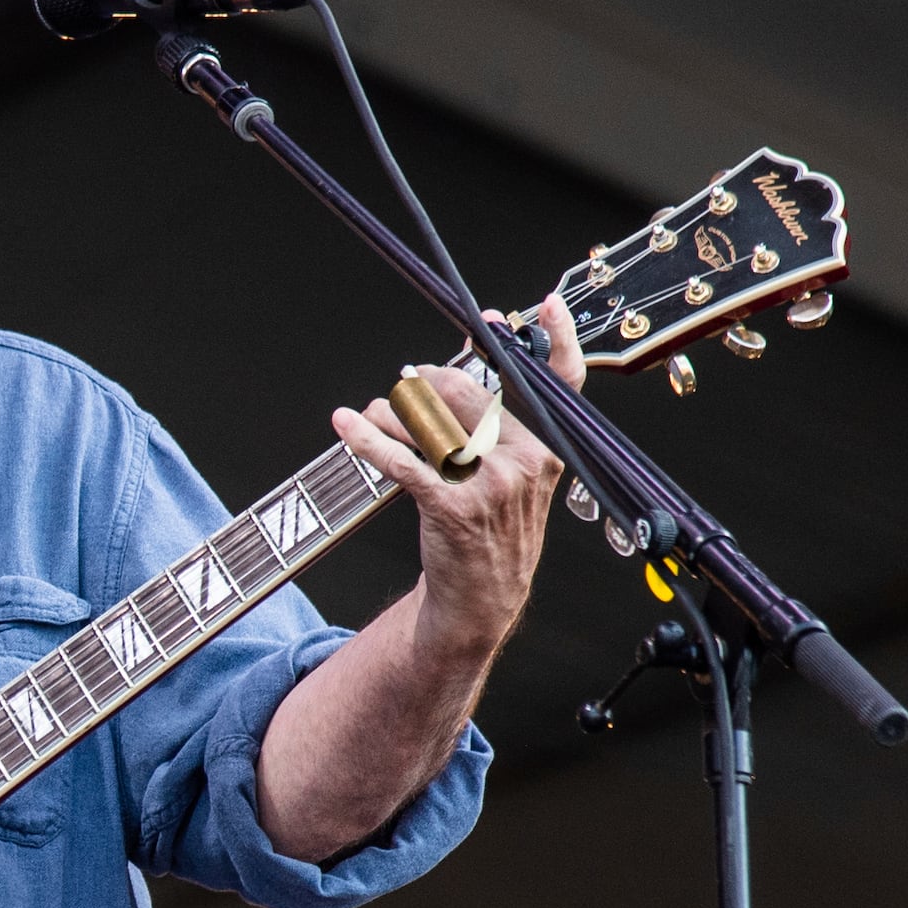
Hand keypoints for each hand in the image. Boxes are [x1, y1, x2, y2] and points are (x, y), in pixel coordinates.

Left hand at [330, 297, 581, 675]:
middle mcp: (524, 461)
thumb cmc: (493, 527)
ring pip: (426, 422)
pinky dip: (368, 439)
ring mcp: (490, 486)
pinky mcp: (452, 507)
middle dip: (420, 384)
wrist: (483, 598)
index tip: (531, 309)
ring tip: (374, 419)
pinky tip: (347, 425)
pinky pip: (402, 460)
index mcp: (548, 447)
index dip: (551, 340)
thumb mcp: (515, 474)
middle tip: (402, 391)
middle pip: (463, 390)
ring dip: (388, 414)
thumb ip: (499, 421)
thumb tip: (467, 359)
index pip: (560, 385)